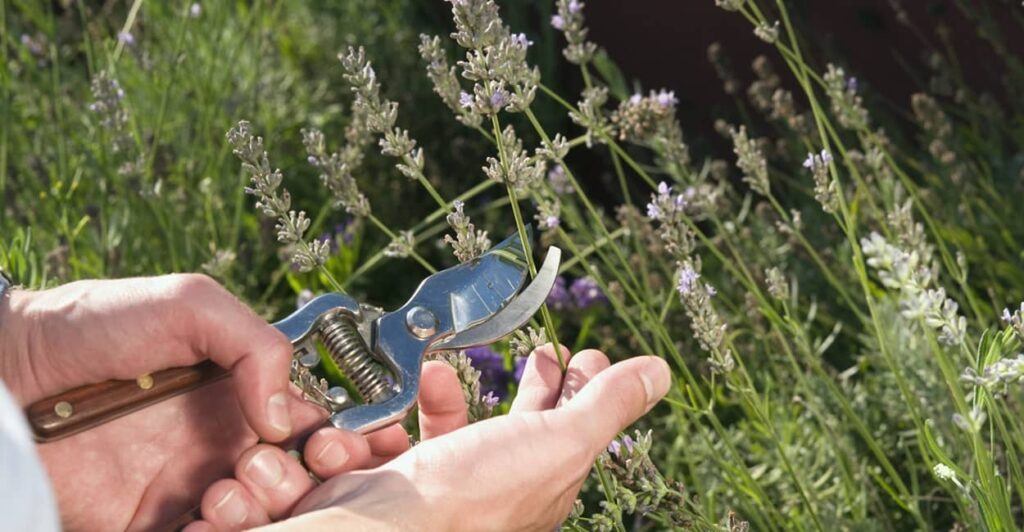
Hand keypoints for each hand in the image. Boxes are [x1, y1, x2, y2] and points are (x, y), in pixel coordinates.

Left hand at [0, 274, 330, 529]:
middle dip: (297, 481)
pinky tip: (197, 523)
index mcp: (246, 398)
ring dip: (258, 514)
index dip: (341, 442)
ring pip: (259, 521)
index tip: (335, 443)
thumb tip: (282, 417)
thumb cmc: (96, 323)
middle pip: (297, 484)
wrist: (10, 367)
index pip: (316, 429)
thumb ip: (256, 344)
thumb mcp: (189, 304)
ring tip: (217, 491)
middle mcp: (226, 447)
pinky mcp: (148, 523)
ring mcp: (188, 489)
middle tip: (253, 461)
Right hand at [185, 345, 670, 530]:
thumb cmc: (476, 497)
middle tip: (549, 350)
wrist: (385, 527)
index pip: (576, 431)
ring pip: (463, 429)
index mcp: (544, 484)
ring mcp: (448, 485)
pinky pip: (410, 433)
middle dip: (538, 386)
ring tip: (449, 366)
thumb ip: (606, 405)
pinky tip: (417, 385)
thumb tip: (660, 371)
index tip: (588, 354)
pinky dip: (408, 407)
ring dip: (457, 392)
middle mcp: (499, 489)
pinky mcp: (400, 479)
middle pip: (527, 430)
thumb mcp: (559, 441)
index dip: (585, 390)